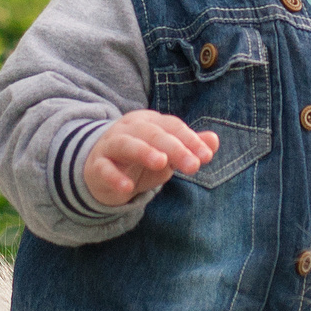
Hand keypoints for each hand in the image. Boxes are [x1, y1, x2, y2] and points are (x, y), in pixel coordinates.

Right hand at [84, 111, 218, 207]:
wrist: (102, 173)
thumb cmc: (141, 161)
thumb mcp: (168, 154)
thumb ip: (189, 146)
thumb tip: (214, 140)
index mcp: (149, 122)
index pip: (172, 126)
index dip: (189, 140)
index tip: (206, 157)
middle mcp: (129, 129)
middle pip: (152, 133)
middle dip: (175, 148)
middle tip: (193, 166)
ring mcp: (110, 145)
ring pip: (126, 144)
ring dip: (144, 151)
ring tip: (161, 163)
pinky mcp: (96, 165)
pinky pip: (104, 168)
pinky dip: (114, 177)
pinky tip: (127, 188)